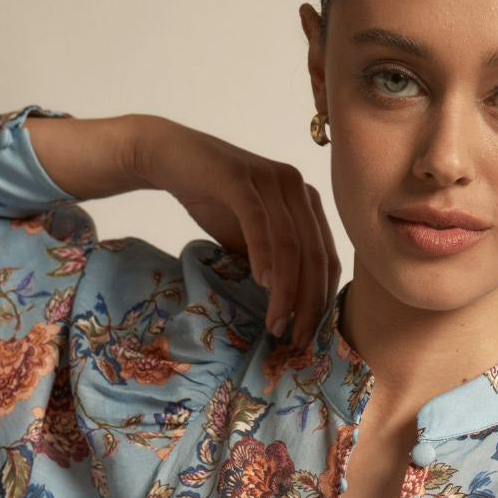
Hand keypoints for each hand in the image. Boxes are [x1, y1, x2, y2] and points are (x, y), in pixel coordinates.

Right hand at [131, 115, 341, 350]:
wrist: (170, 158)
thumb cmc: (214, 201)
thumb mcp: (251, 239)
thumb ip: (274, 264)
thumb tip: (290, 313)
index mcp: (306, 202)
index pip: (326, 258)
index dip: (322, 301)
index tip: (308, 336)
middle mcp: (297, 187)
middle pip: (315, 256)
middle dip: (309, 305)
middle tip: (295, 340)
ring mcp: (270, 179)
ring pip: (290, 245)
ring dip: (286, 291)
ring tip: (275, 324)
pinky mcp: (241, 177)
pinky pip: (259, 222)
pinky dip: (263, 255)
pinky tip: (261, 284)